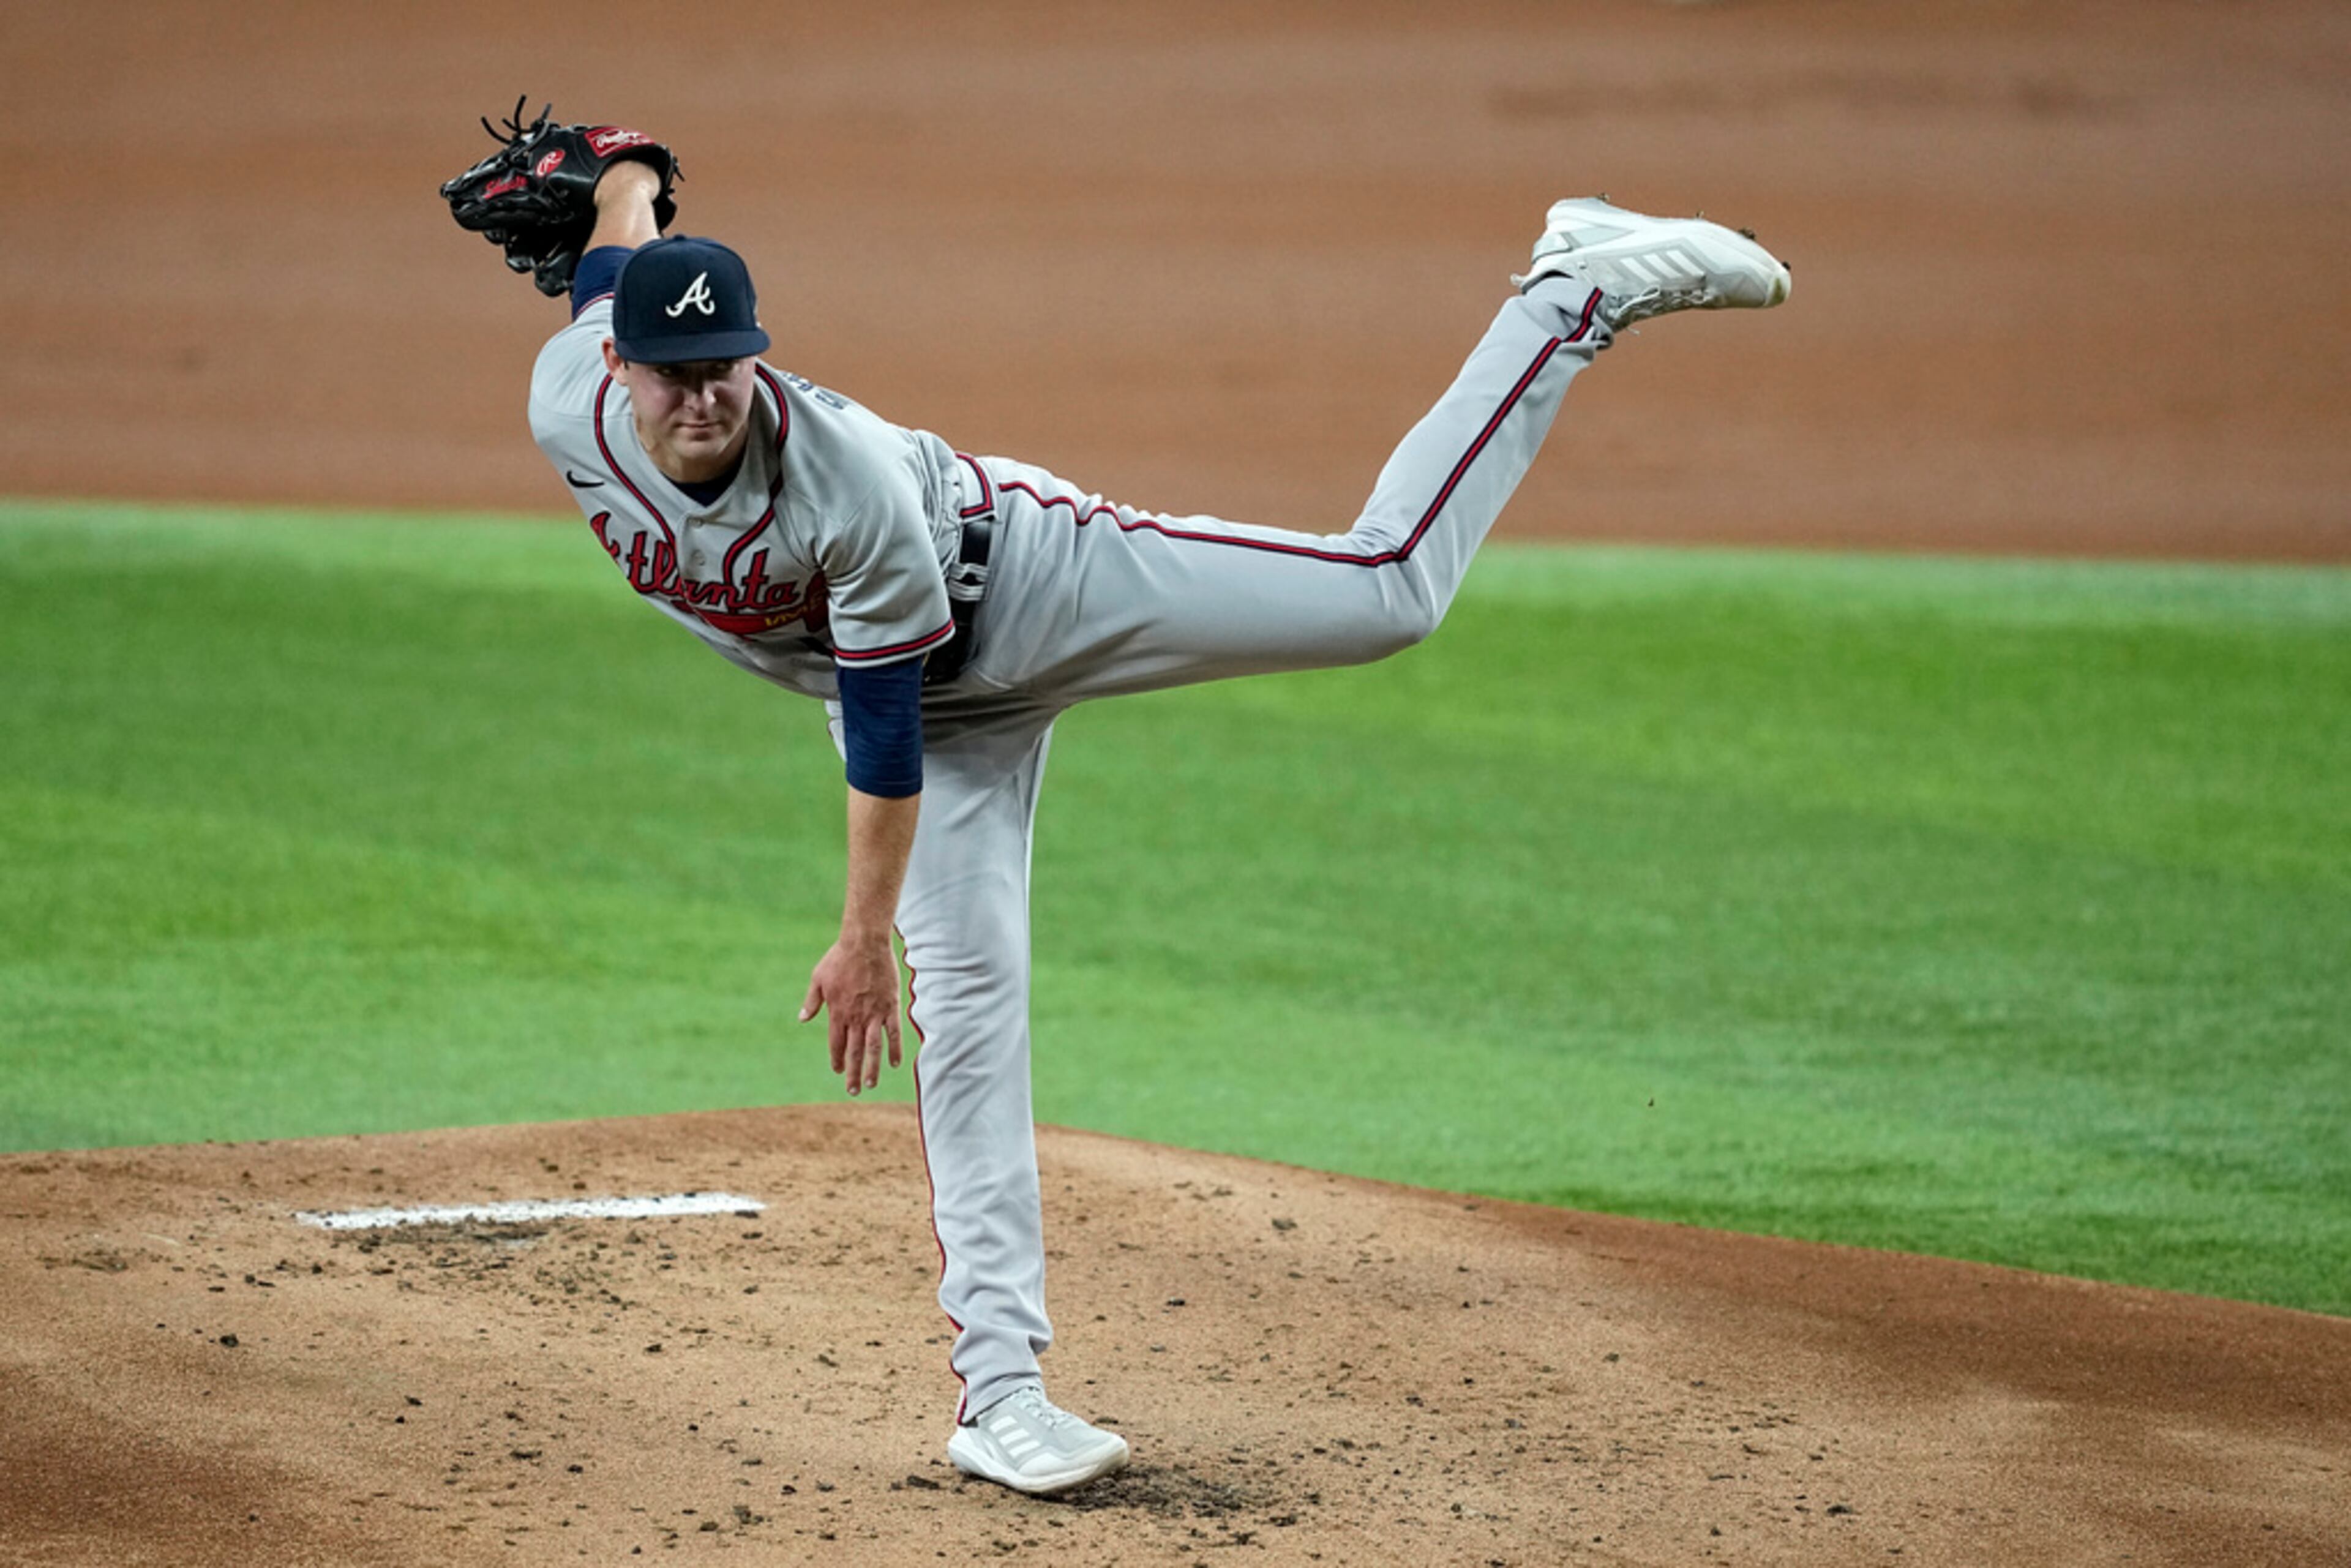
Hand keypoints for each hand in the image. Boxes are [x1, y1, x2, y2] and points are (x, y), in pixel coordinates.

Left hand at [799, 932, 903, 1096]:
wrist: (864, 944)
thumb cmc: (839, 959)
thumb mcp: (818, 979)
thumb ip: (812, 1001)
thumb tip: (802, 1018)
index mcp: (837, 1012)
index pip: (836, 1043)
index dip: (837, 1059)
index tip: (838, 1071)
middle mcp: (855, 1018)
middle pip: (854, 1052)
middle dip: (853, 1073)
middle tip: (853, 1090)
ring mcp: (874, 1014)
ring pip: (873, 1048)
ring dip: (872, 1068)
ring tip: (871, 1084)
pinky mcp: (890, 1007)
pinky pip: (893, 1033)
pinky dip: (894, 1049)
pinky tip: (895, 1063)